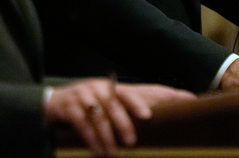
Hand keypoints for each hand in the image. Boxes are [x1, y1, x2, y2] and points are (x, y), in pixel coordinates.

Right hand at [44, 78, 194, 155]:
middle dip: (123, 122)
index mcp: (114, 87)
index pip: (132, 93)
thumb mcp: (113, 102)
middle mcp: (100, 88)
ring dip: (106, 136)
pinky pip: (81, 122)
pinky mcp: (68, 106)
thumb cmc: (92, 105)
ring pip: (97, 115)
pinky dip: (90, 137)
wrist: (55, 102)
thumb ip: (140, 103)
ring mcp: (83, 95)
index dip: (143, 102)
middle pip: (114, 102)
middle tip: (131, 142)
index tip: (151, 116)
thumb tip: (184, 101)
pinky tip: (96, 150)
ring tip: (113, 154)